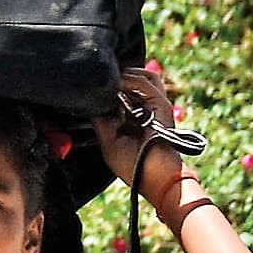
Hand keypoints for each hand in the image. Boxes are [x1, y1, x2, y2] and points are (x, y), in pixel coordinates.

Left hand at [92, 66, 186, 192]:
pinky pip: (147, 84)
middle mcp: (147, 108)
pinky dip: (131, 79)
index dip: (111, 86)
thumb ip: (102, 121)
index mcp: (135, 115)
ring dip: (125, 75)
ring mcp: (156, 105)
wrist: (152, 177)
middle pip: (136, 80)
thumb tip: (91, 104)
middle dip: (118, 76)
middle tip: (100, 78)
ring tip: (109, 78)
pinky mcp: (161, 105)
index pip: (125, 91)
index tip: (93, 83)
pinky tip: (117, 82)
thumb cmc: (132, 164)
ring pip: (144, 77)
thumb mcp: (109, 140)